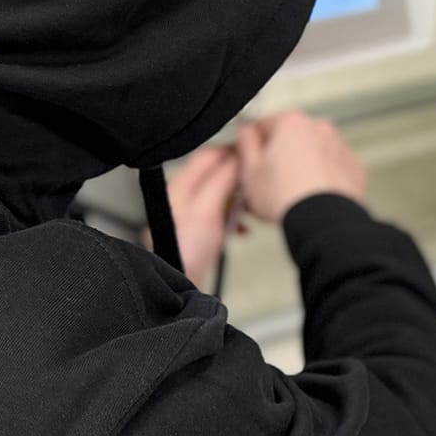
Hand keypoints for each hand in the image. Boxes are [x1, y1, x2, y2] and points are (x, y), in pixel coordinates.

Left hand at [163, 145, 240, 287]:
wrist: (179, 285)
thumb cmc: (187, 252)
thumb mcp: (208, 210)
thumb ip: (221, 181)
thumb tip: (235, 157)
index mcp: (181, 186)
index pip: (208, 154)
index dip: (231, 150)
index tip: (252, 153)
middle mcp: (183, 196)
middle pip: (215, 173)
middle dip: (238, 176)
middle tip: (255, 180)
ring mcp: (190, 214)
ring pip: (220, 193)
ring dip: (238, 197)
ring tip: (251, 205)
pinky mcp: (197, 230)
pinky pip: (220, 213)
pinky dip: (234, 216)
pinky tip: (242, 227)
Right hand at [235, 111, 367, 223]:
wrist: (323, 221)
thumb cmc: (285, 197)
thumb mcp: (248, 170)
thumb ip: (245, 142)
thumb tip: (248, 132)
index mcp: (292, 123)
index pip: (265, 126)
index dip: (255, 147)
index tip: (253, 163)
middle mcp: (320, 129)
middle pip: (291, 140)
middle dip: (281, 158)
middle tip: (271, 183)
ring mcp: (340, 148)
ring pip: (313, 154)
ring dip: (302, 168)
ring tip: (292, 194)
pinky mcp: (354, 168)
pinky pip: (332, 169)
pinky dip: (323, 179)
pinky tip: (312, 197)